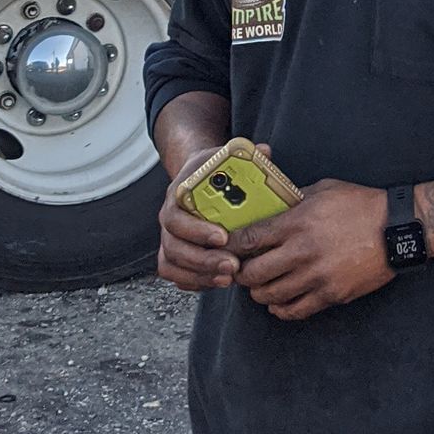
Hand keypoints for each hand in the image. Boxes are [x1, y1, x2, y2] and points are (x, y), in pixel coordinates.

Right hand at [154, 137, 278, 292]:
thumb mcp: (226, 158)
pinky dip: (194, 282)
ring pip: (172, 265)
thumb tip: (265, 151)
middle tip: (232, 266)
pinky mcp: (175, 255)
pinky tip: (217, 282)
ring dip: (199, 275)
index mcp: (177, 197)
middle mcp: (168, 220)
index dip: (196, 230)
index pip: (176, 218)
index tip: (223, 236)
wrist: (196, 179)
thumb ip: (245, 156)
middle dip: (203, 260)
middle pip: (174, 247)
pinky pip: (175, 275)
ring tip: (228, 278)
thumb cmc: (214, 171)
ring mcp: (169, 239)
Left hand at [233, 180, 395, 321]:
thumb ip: (293, 200)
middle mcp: (302, 252)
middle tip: (241, 269)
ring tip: (260, 286)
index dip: (231, 246)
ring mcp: (316, 277)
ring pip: (269, 296)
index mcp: (297, 222)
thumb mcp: (323, 190)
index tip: (227, 248)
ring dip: (259, 292)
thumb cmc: (361, 205)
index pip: (248, 239)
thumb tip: (269, 206)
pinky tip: (279, 301)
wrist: (398, 229)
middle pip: (252, 274)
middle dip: (241, 273)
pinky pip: (294, 310)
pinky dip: (281, 308)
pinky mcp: (331, 295)